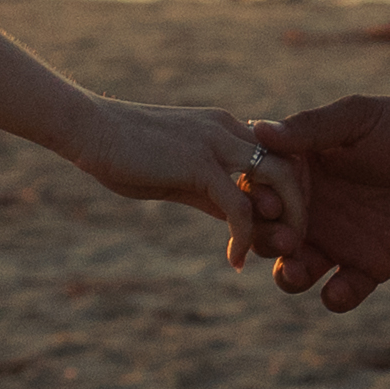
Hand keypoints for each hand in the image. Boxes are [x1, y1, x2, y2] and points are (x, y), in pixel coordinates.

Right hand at [68, 100, 304, 231]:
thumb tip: (237, 221)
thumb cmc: (125, 153)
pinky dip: (243, 237)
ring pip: (280, 180)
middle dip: (301, 207)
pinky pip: (239, 206)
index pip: (282, 157)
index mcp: (228, 129)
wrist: (88, 128)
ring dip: (287, 221)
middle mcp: (231, 130)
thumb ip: (212, 193)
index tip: (279, 227)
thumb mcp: (178, 175)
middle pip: (293, 165)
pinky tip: (235, 260)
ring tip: (279, 254)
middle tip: (292, 245)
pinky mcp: (199, 164)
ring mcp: (217, 143)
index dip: (291, 193)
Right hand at [237, 94, 389, 311]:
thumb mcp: (355, 119)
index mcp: (300, 174)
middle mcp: (311, 210)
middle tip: (287, 240)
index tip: (264, 204)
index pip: (259, 193)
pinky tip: (338, 291)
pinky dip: (335, 298)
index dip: (254, 202)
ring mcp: (338, 241)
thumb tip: (258, 129)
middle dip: (266, 243)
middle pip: (269, 236)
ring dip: (289, 276)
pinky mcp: (369, 267)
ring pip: (295, 269)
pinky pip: (342, 292)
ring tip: (297, 272)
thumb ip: (310, 128)